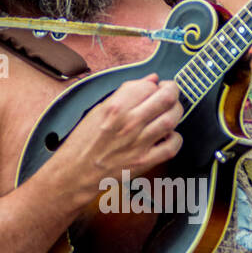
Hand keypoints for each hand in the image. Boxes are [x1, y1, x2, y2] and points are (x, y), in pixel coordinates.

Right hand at [58, 74, 182, 196]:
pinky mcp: (144, 162)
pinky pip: (172, 146)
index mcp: (115, 108)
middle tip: (169, 93)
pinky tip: (167, 135)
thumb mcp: (98, 110)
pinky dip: (175, 138)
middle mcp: (129, 124)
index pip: (149, 86)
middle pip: (166, 98)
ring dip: (175, 112)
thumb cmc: (83, 142)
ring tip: (170, 112)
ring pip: (172, 119)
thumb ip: (126, 93)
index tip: (154, 87)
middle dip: (172, 91)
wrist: (76, 172)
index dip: (154, 84)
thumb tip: (151, 79)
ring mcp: (138, 143)